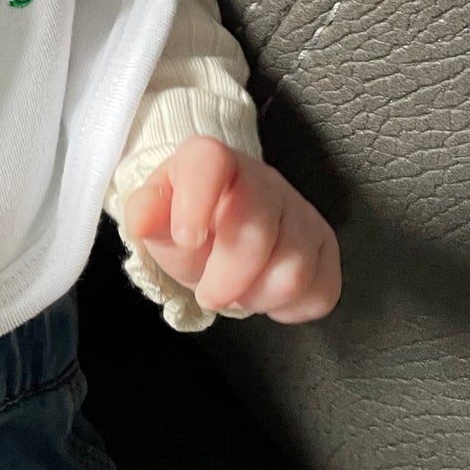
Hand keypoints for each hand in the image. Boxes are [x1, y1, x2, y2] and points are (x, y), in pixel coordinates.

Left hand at [122, 135, 340, 322]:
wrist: (215, 231)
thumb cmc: (185, 221)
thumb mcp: (155, 219)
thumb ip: (146, 215)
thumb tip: (142, 219)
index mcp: (213, 162)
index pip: (210, 161)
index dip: (197, 200)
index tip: (187, 238)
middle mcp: (264, 180)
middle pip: (258, 230)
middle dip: (228, 277)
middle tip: (209, 294)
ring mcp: (301, 212)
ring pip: (294, 268)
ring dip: (258, 296)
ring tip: (239, 290)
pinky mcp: (326, 246)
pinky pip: (322, 289)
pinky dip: (289, 308)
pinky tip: (266, 292)